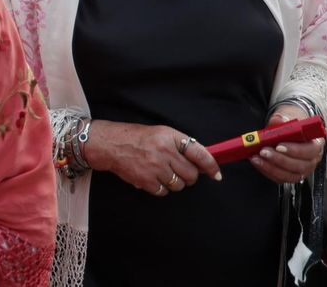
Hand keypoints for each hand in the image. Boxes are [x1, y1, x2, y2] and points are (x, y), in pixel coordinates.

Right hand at [83, 120, 221, 196]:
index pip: (200, 153)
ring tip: (161, 172)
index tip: (216, 174)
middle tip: (177, 171)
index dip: (211, 166)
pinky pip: (164, 191)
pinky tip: (152, 178)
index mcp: (170, 137)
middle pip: (191, 174)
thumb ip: (180, 145)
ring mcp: (155, 167)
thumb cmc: (136, 138)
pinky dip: (160, 188)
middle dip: (188, 176)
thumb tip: (202, 164)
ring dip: (173, 182)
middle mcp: (165, 151)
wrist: (110, 144)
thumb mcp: (160, 133)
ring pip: (179, 185)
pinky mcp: (146, 180)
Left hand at [250, 104, 325, 184]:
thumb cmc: (292, 125)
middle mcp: (312, 160)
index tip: (279, 146)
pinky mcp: (291, 175)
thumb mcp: (288, 117)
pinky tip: (258, 162)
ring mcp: (303, 170)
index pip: (310, 151)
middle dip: (279, 160)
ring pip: (290, 175)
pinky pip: (281, 178)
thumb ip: (282, 119)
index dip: (295, 150)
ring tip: (257, 158)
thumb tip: (279, 120)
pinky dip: (268, 171)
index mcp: (316, 144)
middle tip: (264, 152)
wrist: (290, 130)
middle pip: (300, 165)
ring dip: (271, 167)